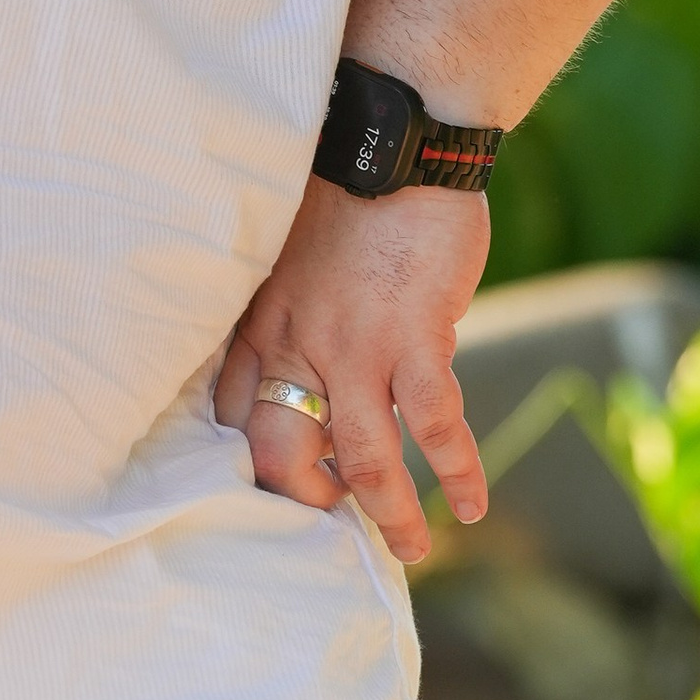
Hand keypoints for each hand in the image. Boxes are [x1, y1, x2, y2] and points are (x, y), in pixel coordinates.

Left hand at [213, 178, 490, 563]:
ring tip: (410, 550)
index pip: (228, 412)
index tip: (271, 486)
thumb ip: (286, 318)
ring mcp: (357, 348)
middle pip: (281, 453)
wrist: (395, 149)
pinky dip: (457, 474)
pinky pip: (436, 426)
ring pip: (364, 460)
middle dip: (307, 504)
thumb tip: (298, 374)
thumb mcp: (284, 258)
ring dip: (389, 515)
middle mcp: (298, 344)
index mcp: (260, 322)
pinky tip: (471, 506)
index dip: (248, 459)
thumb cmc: (344, 199)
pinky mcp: (417, 339)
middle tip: (336, 524)